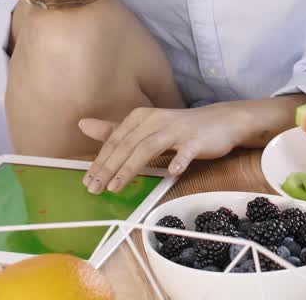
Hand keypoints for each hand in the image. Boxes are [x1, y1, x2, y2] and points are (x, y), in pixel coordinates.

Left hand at [78, 95, 305, 193]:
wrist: (222, 121)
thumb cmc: (180, 128)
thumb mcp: (145, 127)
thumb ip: (115, 130)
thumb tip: (83, 124)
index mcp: (141, 117)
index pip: (116, 140)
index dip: (100, 161)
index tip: (87, 181)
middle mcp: (156, 120)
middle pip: (128, 145)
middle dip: (109, 168)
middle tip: (95, 188)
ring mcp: (177, 130)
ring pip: (149, 147)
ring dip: (130, 168)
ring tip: (117, 187)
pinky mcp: (197, 140)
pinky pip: (187, 151)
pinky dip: (179, 161)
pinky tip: (171, 173)